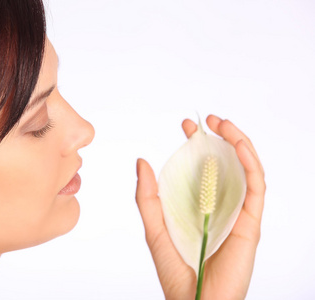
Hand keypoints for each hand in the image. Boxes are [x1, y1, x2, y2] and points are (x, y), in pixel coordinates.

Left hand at [136, 115, 264, 299]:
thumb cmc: (175, 271)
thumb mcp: (154, 227)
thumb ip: (148, 197)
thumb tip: (141, 161)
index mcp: (199, 204)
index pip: (202, 167)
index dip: (196, 143)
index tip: (185, 126)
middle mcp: (220, 205)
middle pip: (225, 163)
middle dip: (218, 137)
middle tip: (205, 120)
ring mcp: (237, 212)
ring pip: (245, 169)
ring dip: (237, 142)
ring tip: (222, 124)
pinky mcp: (250, 222)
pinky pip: (256, 186)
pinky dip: (250, 162)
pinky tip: (237, 145)